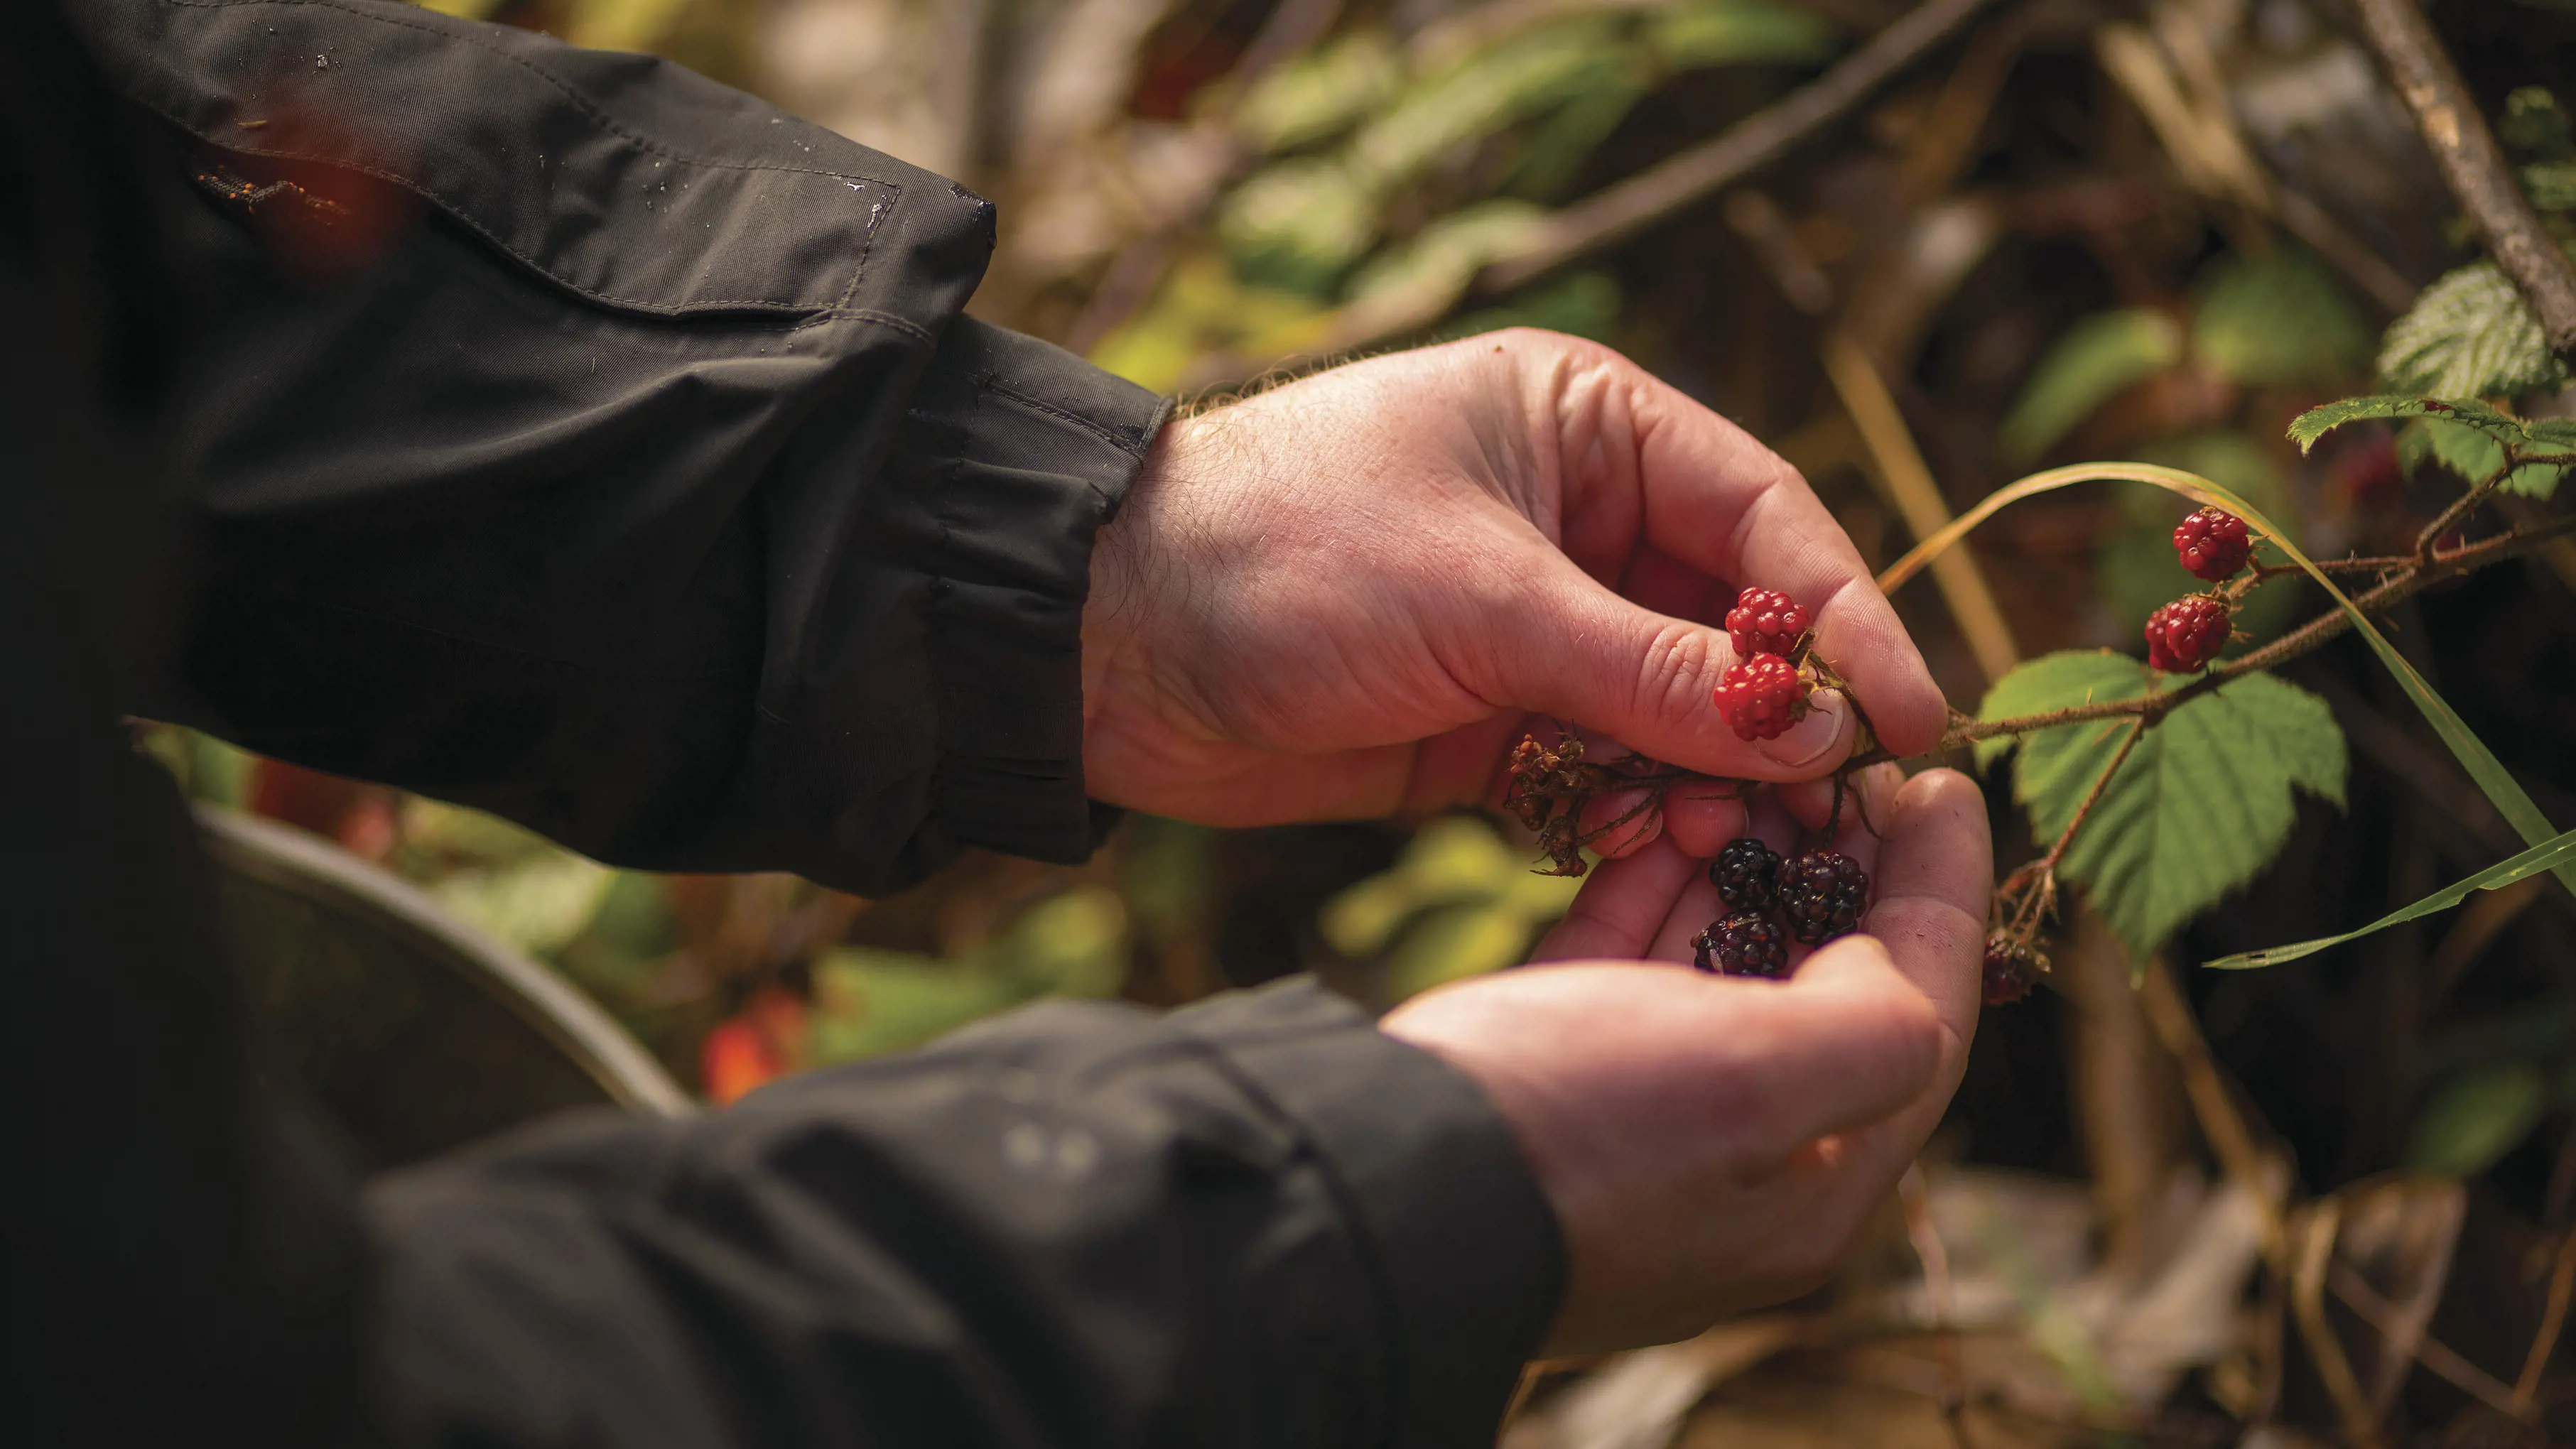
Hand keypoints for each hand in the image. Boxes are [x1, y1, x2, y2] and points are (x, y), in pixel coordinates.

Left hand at [1080, 329, 1944, 828]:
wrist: (1106, 645)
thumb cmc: (1286, 557)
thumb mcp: (1485, 602)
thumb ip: (1653, 674)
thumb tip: (1815, 729)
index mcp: (1589, 425)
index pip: (1764, 518)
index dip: (1846, 618)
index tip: (1913, 721)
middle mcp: (1579, 517)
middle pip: (1736, 625)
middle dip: (1779, 718)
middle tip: (1829, 812)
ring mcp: (1537, 624)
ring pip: (1677, 712)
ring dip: (1707, 780)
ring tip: (1723, 841)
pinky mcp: (1494, 721)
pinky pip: (1605, 770)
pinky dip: (1631, 811)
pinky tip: (1643, 849)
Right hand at [1380, 766, 1988, 1354]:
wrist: (1375, 1176)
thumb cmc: (1575, 1135)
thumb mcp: (1757, 1083)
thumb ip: (1876, 1024)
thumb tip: (1893, 956)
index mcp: (1812, 1187)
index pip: (1922, 1019)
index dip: (1941, 895)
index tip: (1947, 786)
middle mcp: (1739, 1152)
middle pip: (1827, 981)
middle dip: (1839, 861)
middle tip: (1839, 758)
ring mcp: (1643, 1104)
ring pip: (1726, 954)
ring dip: (1746, 854)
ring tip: (1752, 760)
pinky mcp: (1558, 1054)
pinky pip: (1632, 951)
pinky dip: (1656, 876)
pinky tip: (1668, 800)